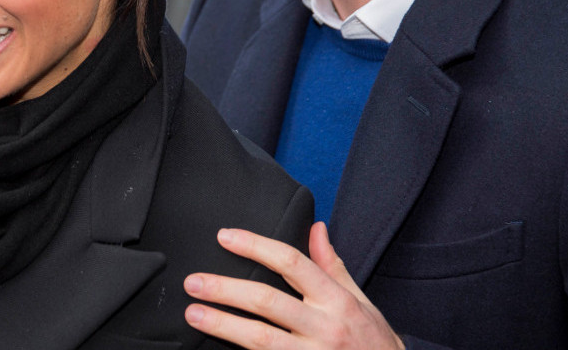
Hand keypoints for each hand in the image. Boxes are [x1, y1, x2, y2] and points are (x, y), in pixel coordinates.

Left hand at [183, 223, 402, 348]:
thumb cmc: (373, 341)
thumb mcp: (360, 300)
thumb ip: (333, 267)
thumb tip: (317, 228)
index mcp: (336, 300)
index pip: (291, 263)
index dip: (255, 246)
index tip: (225, 237)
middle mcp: (325, 327)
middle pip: (267, 301)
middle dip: (226, 289)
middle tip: (194, 282)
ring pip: (261, 339)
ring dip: (223, 325)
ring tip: (194, 314)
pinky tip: (216, 347)